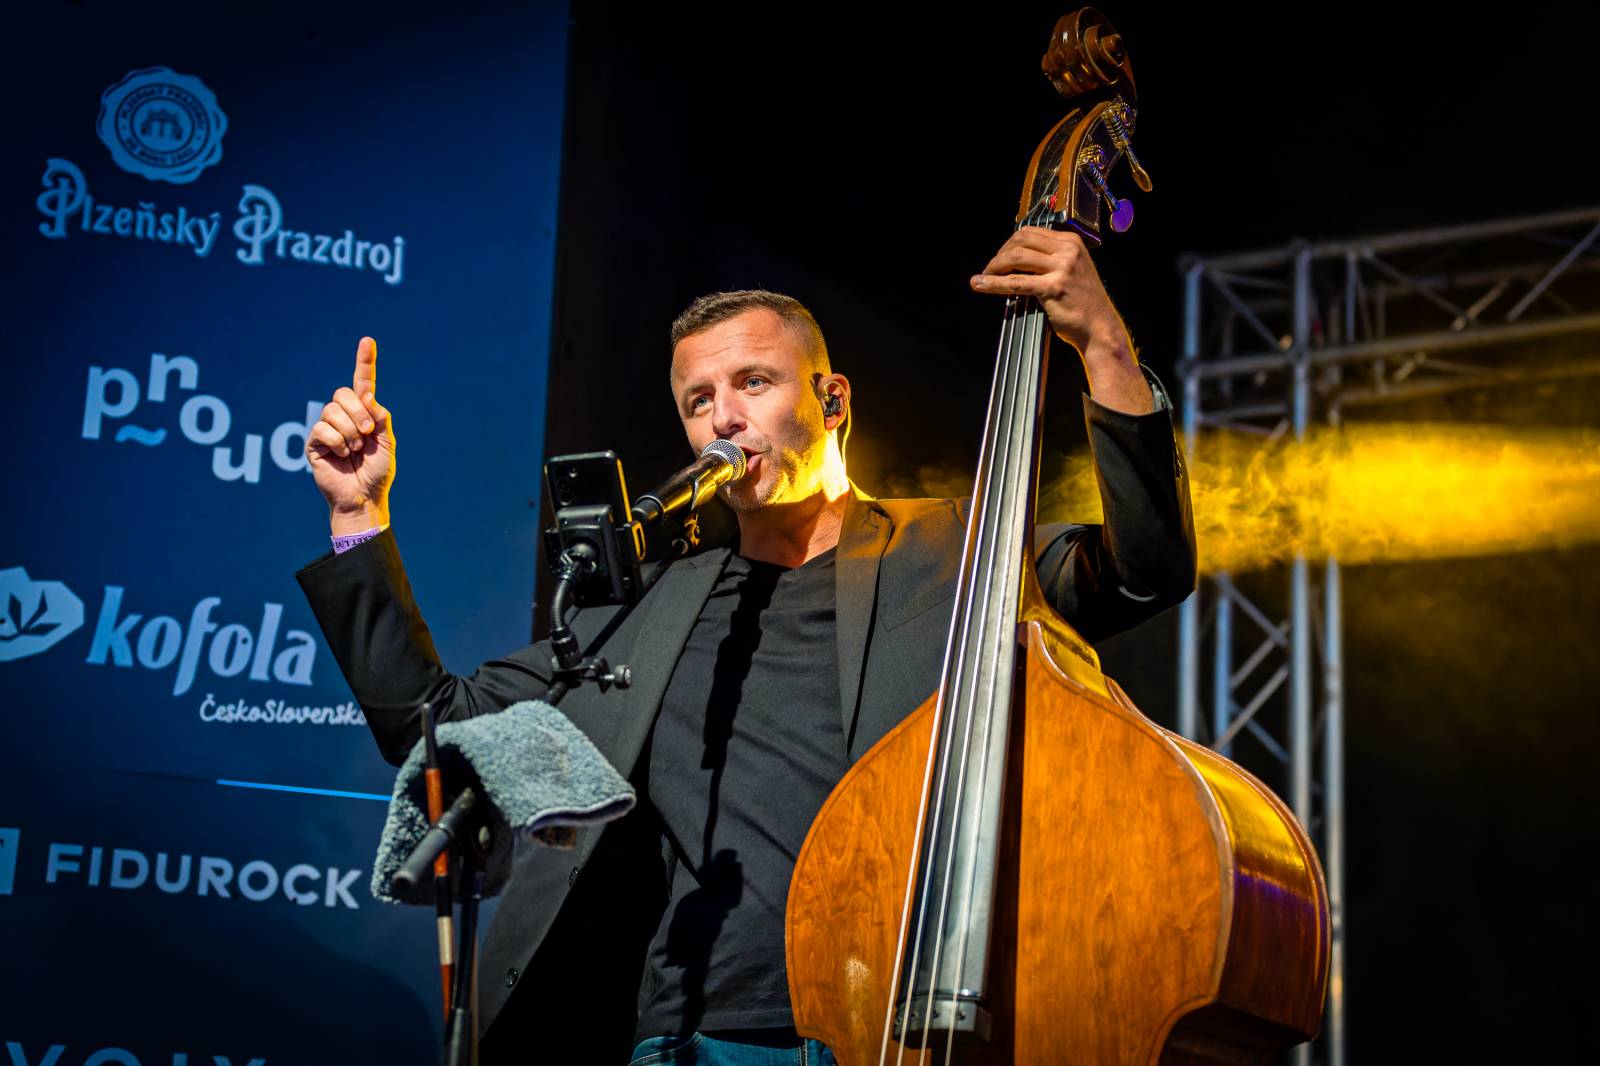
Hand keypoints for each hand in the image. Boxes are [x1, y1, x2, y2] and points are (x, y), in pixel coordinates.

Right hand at [306, 336, 394, 534]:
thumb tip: (367, 396)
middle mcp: (344, 417)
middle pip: (343, 393)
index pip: (363, 383)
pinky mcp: (314, 442)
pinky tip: (342, 456)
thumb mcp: (387, 442)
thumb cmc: (377, 472)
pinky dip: (337, 442)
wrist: (364, 497)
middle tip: (368, 434)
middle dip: (358, 412)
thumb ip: (381, 417)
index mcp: (365, 414)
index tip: (368, 340)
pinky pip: (322, 428)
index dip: (365, 362)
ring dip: (349, 432)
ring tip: (354, 450)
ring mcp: (328, 428)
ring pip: (331, 411)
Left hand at [970, 227, 1152, 413]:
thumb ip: (1050, 258)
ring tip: (984, 275)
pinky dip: (993, 283)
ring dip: (994, 266)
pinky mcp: (1053, 287)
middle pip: (1021, 240)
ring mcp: (1062, 268)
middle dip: (1000, 253)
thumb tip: (1016, 256)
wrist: (1099, 327)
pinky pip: (1015, 282)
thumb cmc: (1084, 302)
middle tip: (990, 267)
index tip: (1000, 256)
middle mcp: (1068, 250)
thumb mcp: (1072, 269)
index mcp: (1071, 242)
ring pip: (1016, 257)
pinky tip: (980, 284)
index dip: (1009, 243)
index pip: (1031, 232)